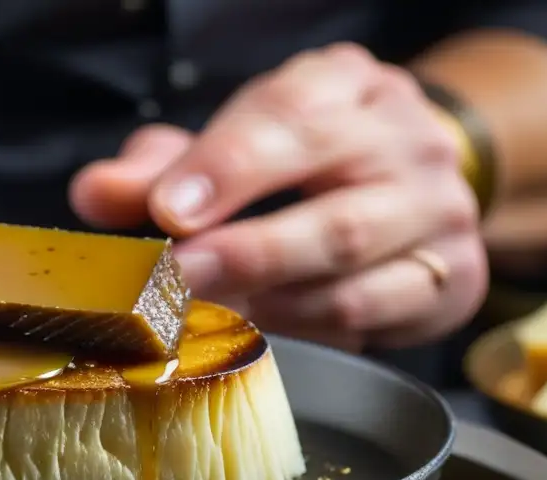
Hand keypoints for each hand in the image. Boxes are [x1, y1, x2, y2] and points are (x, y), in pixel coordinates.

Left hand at [71, 44, 488, 349]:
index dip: (225, 168)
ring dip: (271, 299)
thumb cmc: (300, 158)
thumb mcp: (230, 145)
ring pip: (353, 273)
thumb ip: (162, 169)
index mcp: (344, 88)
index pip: (289, 119)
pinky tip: (263, 322)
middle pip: (331, 208)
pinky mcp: (452, 276)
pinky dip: (310, 324)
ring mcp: (439, 213)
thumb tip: (94, 193)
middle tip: (178, 281)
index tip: (167, 211)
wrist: (407, 178)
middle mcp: (405, 144)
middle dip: (247, 252)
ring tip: (207, 309)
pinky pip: (376, 312)